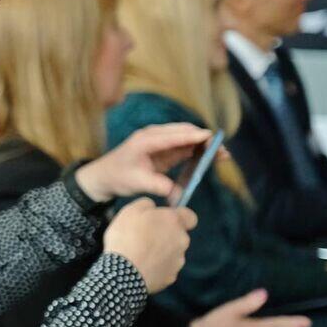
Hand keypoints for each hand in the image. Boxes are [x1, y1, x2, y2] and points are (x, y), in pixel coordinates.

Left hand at [75, 123, 214, 202]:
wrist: (104, 177)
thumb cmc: (117, 176)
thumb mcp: (137, 182)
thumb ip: (158, 185)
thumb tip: (179, 193)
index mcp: (146, 140)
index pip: (173, 135)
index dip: (193, 136)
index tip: (211, 138)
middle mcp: (154, 136)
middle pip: (184, 132)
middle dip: (204, 140)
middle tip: (222, 151)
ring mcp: (159, 142)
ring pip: (186, 139)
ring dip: (204, 145)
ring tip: (222, 155)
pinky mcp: (163, 150)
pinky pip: (184, 147)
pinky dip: (197, 151)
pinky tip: (210, 158)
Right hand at [102, 198, 196, 292]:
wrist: (123, 272)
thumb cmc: (126, 237)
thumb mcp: (130, 211)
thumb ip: (146, 204)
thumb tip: (153, 207)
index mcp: (173, 221)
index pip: (190, 216)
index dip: (179, 217)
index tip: (164, 220)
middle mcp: (182, 240)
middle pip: (178, 235)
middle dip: (166, 235)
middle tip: (145, 237)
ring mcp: (178, 260)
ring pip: (173, 252)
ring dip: (161, 251)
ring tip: (141, 254)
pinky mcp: (171, 277)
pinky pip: (166, 268)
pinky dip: (157, 267)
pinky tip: (142, 266)